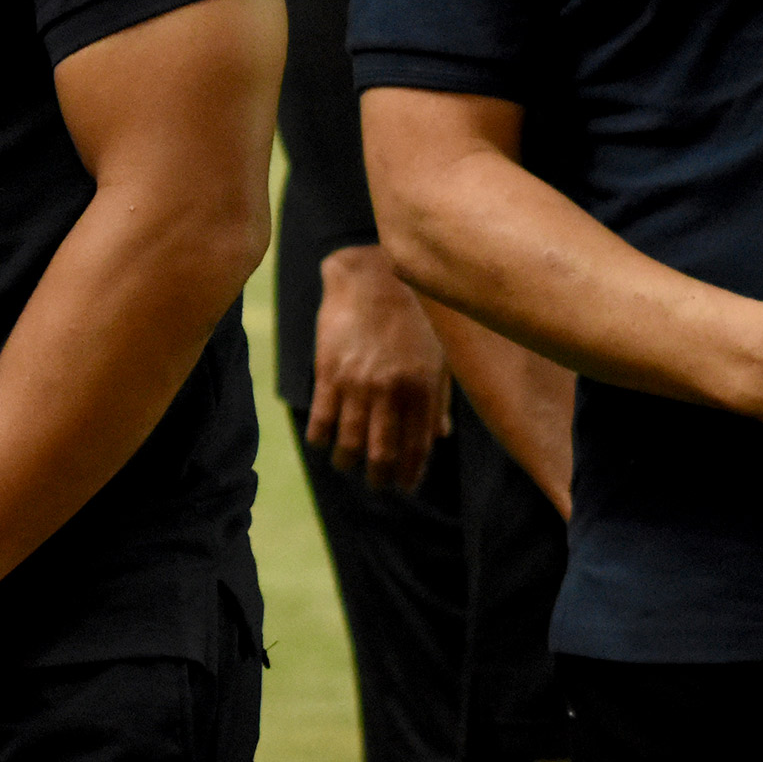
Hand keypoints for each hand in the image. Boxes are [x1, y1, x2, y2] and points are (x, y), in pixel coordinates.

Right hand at [306, 245, 454, 491]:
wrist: (373, 275)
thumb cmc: (413, 314)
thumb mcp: (437, 355)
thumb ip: (439, 399)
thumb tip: (441, 436)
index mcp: (423, 389)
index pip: (417, 448)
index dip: (410, 475)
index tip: (404, 487)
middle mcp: (392, 392)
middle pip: (382, 454)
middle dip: (378, 478)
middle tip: (375, 483)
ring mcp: (358, 383)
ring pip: (349, 444)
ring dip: (347, 463)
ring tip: (347, 465)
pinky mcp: (329, 371)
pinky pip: (321, 419)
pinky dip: (320, 439)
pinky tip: (322, 441)